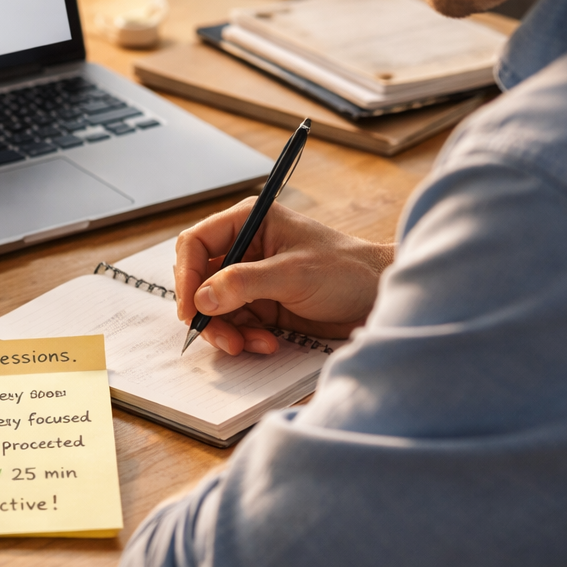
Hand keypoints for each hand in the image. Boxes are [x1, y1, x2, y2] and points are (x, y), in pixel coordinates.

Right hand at [175, 199, 393, 353]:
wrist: (381, 298)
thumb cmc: (346, 271)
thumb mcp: (293, 274)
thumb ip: (244, 283)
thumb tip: (202, 298)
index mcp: (249, 222)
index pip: (196, 244)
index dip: (186, 276)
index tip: (190, 309)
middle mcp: (245, 248)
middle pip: (199, 280)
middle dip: (207, 312)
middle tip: (221, 338)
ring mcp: (252, 279)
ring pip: (214, 307)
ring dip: (226, 331)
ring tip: (249, 345)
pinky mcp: (262, 305)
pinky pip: (235, 324)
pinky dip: (244, 338)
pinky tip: (267, 343)